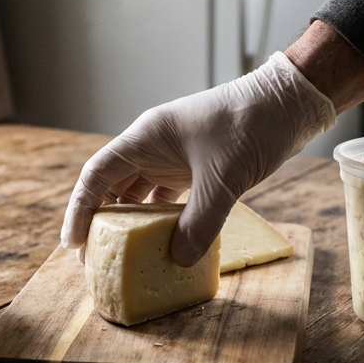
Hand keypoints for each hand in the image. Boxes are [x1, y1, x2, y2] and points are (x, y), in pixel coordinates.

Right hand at [61, 51, 336, 265]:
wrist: (289, 102)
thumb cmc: (251, 125)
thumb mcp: (224, 179)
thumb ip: (200, 222)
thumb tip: (178, 260)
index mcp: (146, 138)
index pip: (97, 175)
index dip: (80, 210)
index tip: (73, 244)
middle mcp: (153, 145)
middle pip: (113, 186)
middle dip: (101, 222)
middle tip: (96, 259)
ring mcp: (173, 155)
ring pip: (139, 193)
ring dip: (132, 222)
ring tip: (124, 256)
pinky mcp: (195, 165)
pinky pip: (167, 196)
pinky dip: (162, 219)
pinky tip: (163, 241)